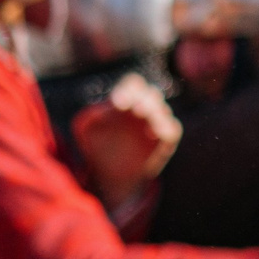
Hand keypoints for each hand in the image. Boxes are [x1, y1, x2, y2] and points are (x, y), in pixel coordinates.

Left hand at [72, 74, 180, 207]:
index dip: (128, 90)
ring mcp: (157, 122)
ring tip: (149, 126)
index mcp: (126, 99)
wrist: (111, 173)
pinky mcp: (166, 140)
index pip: (133, 84)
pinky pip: (172, 130)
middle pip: (152, 94)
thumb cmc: (97, 145)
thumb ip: (90, 116)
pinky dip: (167, 129)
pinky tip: (157, 134)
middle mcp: (145, 107)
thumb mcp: (86, 129)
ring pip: (164, 111)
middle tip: (138, 111)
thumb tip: (103, 108)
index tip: (118, 104)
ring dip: (157, 116)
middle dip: (146, 101)